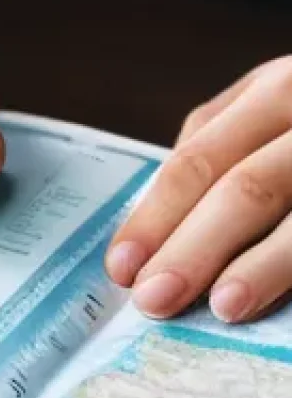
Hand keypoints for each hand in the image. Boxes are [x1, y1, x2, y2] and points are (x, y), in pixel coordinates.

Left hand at [106, 57, 291, 322]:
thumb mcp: (278, 99)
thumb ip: (223, 137)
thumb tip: (155, 207)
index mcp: (280, 89)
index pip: (200, 159)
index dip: (156, 216)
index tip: (122, 267)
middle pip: (247, 185)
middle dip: (193, 248)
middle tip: (153, 300)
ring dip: (263, 265)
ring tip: (221, 306)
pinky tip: (285, 307)